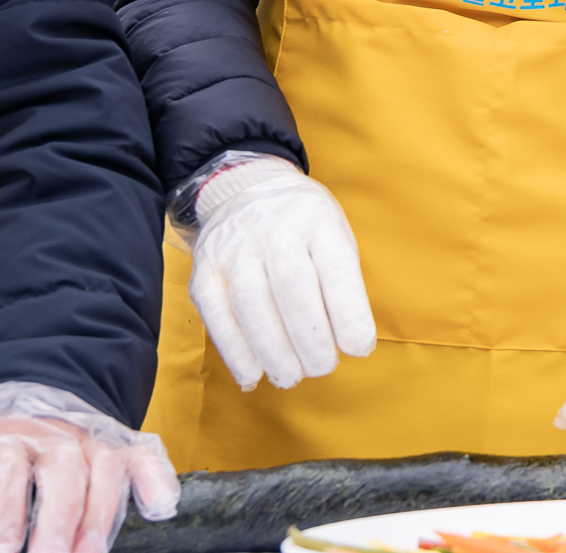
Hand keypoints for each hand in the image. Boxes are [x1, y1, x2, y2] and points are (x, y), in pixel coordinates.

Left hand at [0, 382, 178, 552]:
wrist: (32, 387)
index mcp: (3, 436)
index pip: (6, 476)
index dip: (3, 517)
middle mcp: (54, 435)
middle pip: (63, 480)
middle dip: (57, 529)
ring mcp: (92, 440)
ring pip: (106, 475)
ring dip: (99, 520)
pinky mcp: (122, 445)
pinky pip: (147, 457)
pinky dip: (157, 480)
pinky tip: (160, 508)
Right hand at [181, 153, 377, 390]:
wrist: (248, 188)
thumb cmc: (303, 226)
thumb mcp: (335, 234)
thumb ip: (341, 282)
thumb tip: (351, 343)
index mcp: (317, 220)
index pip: (336, 267)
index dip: (349, 313)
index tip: (359, 348)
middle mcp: (275, 230)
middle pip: (293, 289)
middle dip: (310, 339)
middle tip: (322, 367)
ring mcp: (235, 249)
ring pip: (252, 306)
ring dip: (273, 352)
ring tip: (291, 377)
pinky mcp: (205, 270)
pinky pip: (217, 316)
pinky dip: (235, 352)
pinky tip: (252, 375)